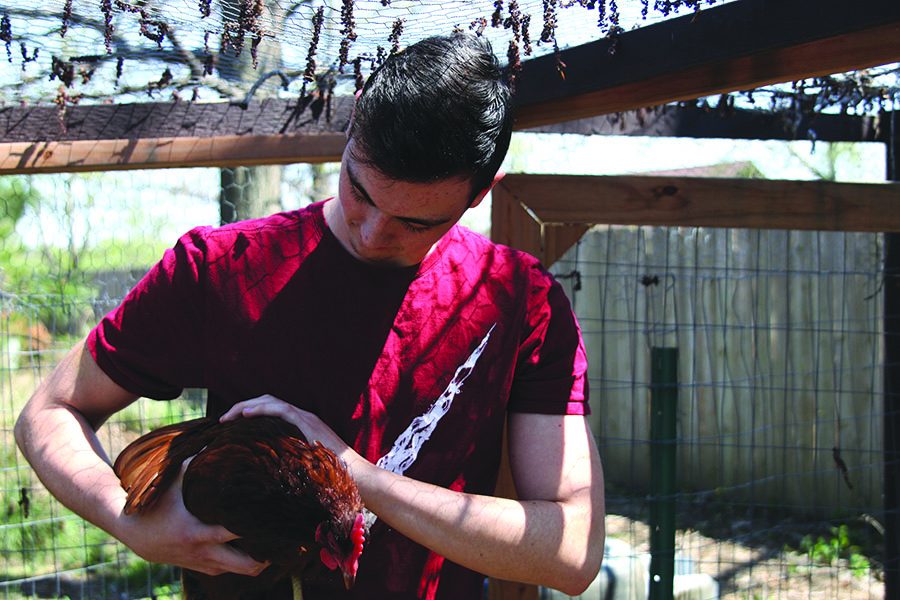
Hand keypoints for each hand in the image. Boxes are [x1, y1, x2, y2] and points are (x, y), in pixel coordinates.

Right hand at [117, 458, 268, 576]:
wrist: (128, 530)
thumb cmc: (153, 502)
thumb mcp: (173, 480)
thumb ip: (196, 460)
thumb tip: (217, 437)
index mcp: (199, 532)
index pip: (238, 533)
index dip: (260, 528)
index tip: (278, 519)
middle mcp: (203, 552)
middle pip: (246, 565)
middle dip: (267, 558)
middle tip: (283, 541)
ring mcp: (201, 563)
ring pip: (238, 572)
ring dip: (255, 562)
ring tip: (272, 546)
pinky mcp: (196, 568)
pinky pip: (224, 571)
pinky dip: (238, 564)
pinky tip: (249, 550)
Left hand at [220, 395, 361, 469]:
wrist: (357, 479)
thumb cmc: (331, 480)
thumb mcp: (302, 470)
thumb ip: (287, 465)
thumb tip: (265, 477)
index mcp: (300, 426)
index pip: (270, 411)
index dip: (248, 413)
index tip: (230, 425)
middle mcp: (303, 418)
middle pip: (267, 402)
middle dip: (242, 407)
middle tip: (223, 420)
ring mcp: (307, 419)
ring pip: (272, 402)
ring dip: (247, 406)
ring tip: (229, 416)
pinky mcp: (309, 424)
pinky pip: (282, 410)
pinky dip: (262, 409)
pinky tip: (246, 415)